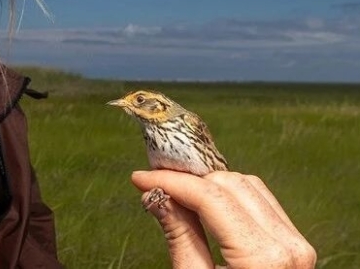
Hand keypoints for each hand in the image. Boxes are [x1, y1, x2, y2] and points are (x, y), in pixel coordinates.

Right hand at [131, 170, 315, 268]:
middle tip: (154, 182)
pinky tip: (203, 204)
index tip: (140, 178)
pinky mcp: (295, 247)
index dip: (171, 182)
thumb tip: (156, 197)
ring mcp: (297, 246)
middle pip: (230, 184)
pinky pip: (261, 202)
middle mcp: (288, 247)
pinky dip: (230, 196)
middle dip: (189, 179)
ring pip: (248, 187)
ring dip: (209, 184)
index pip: (211, 196)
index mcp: (264, 259)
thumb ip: (179, 237)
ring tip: (175, 191)